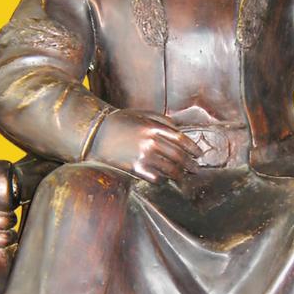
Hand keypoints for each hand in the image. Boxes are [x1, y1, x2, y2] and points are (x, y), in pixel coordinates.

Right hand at [86, 109, 201, 183]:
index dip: (193, 148)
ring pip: (170, 169)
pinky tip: (164, 178)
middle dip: (190, 164)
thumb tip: (179, 130)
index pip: (181, 139)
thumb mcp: (141, 113)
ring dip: (179, 174)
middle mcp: (150, 141)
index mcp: (153, 127)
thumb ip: (162, 120)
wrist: (95, 134)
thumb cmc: (120, 122)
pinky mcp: (134, 168)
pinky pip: (155, 177)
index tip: (199, 154)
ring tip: (183, 176)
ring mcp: (143, 156)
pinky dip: (162, 179)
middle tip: (195, 168)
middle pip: (178, 156)